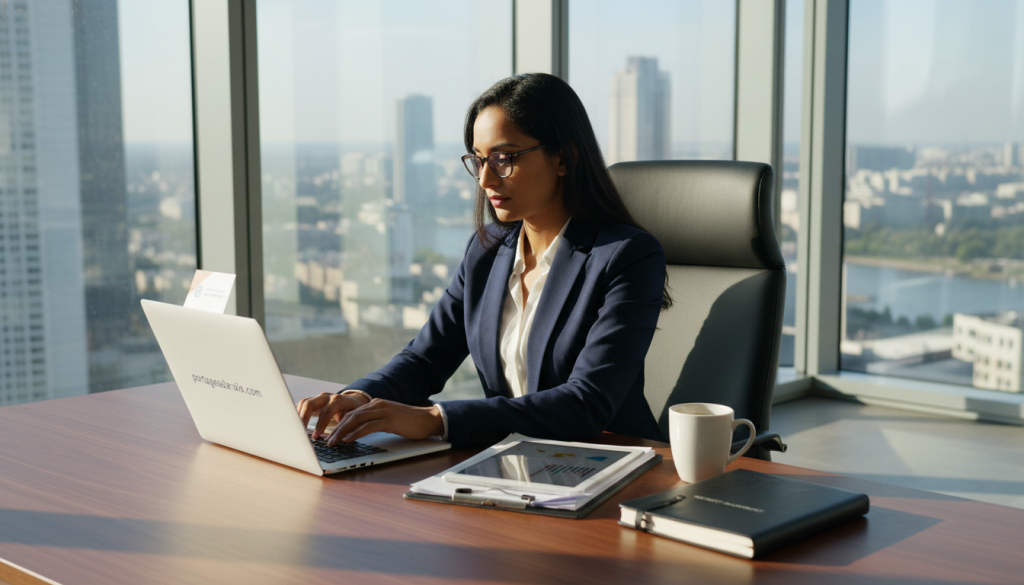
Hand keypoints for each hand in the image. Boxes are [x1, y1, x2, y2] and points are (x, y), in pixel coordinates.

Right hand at [297, 392, 369, 439]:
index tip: (315, 436)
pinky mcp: (315, 401)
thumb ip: (348, 428)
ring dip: (298, 415)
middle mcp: (327, 397)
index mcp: (338, 401)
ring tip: (296, 429)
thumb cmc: (355, 411)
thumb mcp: (355, 418)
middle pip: (310, 403)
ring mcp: (319, 398)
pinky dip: (298, 413)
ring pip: (304, 403)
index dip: (320, 424)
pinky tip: (296, 424)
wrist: (355, 400)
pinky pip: (303, 405)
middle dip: (303, 418)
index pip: (326, 412)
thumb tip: (339, 441)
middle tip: (300, 431)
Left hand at [325, 398, 443, 445]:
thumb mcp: (388, 420)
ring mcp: (383, 411)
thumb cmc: (410, 423)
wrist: (429, 419)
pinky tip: (348, 440)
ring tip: (333, 442)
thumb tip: (358, 433)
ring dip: (342, 432)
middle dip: (336, 429)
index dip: (338, 424)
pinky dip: (356, 433)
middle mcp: (377, 404)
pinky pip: (368, 426)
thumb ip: (374, 422)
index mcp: (375, 404)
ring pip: (356, 420)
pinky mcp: (390, 420)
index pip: (352, 413)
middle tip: (326, 441)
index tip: (330, 435)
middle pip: (350, 415)